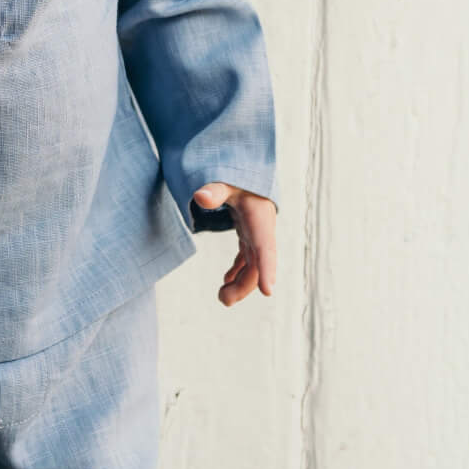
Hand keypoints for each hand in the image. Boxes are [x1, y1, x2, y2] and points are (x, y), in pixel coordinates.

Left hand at [191, 182, 277, 306]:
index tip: (268, 291)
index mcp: (261, 218)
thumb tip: (200, 197)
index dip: (267, 270)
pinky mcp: (249, 235)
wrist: (246, 169)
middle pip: (258, 264)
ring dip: (240, 283)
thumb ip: (215, 189)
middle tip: (223, 299)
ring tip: (222, 296)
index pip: (265, 247)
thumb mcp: (226, 179)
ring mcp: (257, 234)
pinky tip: (226, 280)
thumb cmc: (237, 173)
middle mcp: (262, 230)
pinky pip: (247, 259)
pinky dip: (237, 272)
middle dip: (244, 285)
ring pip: (253, 266)